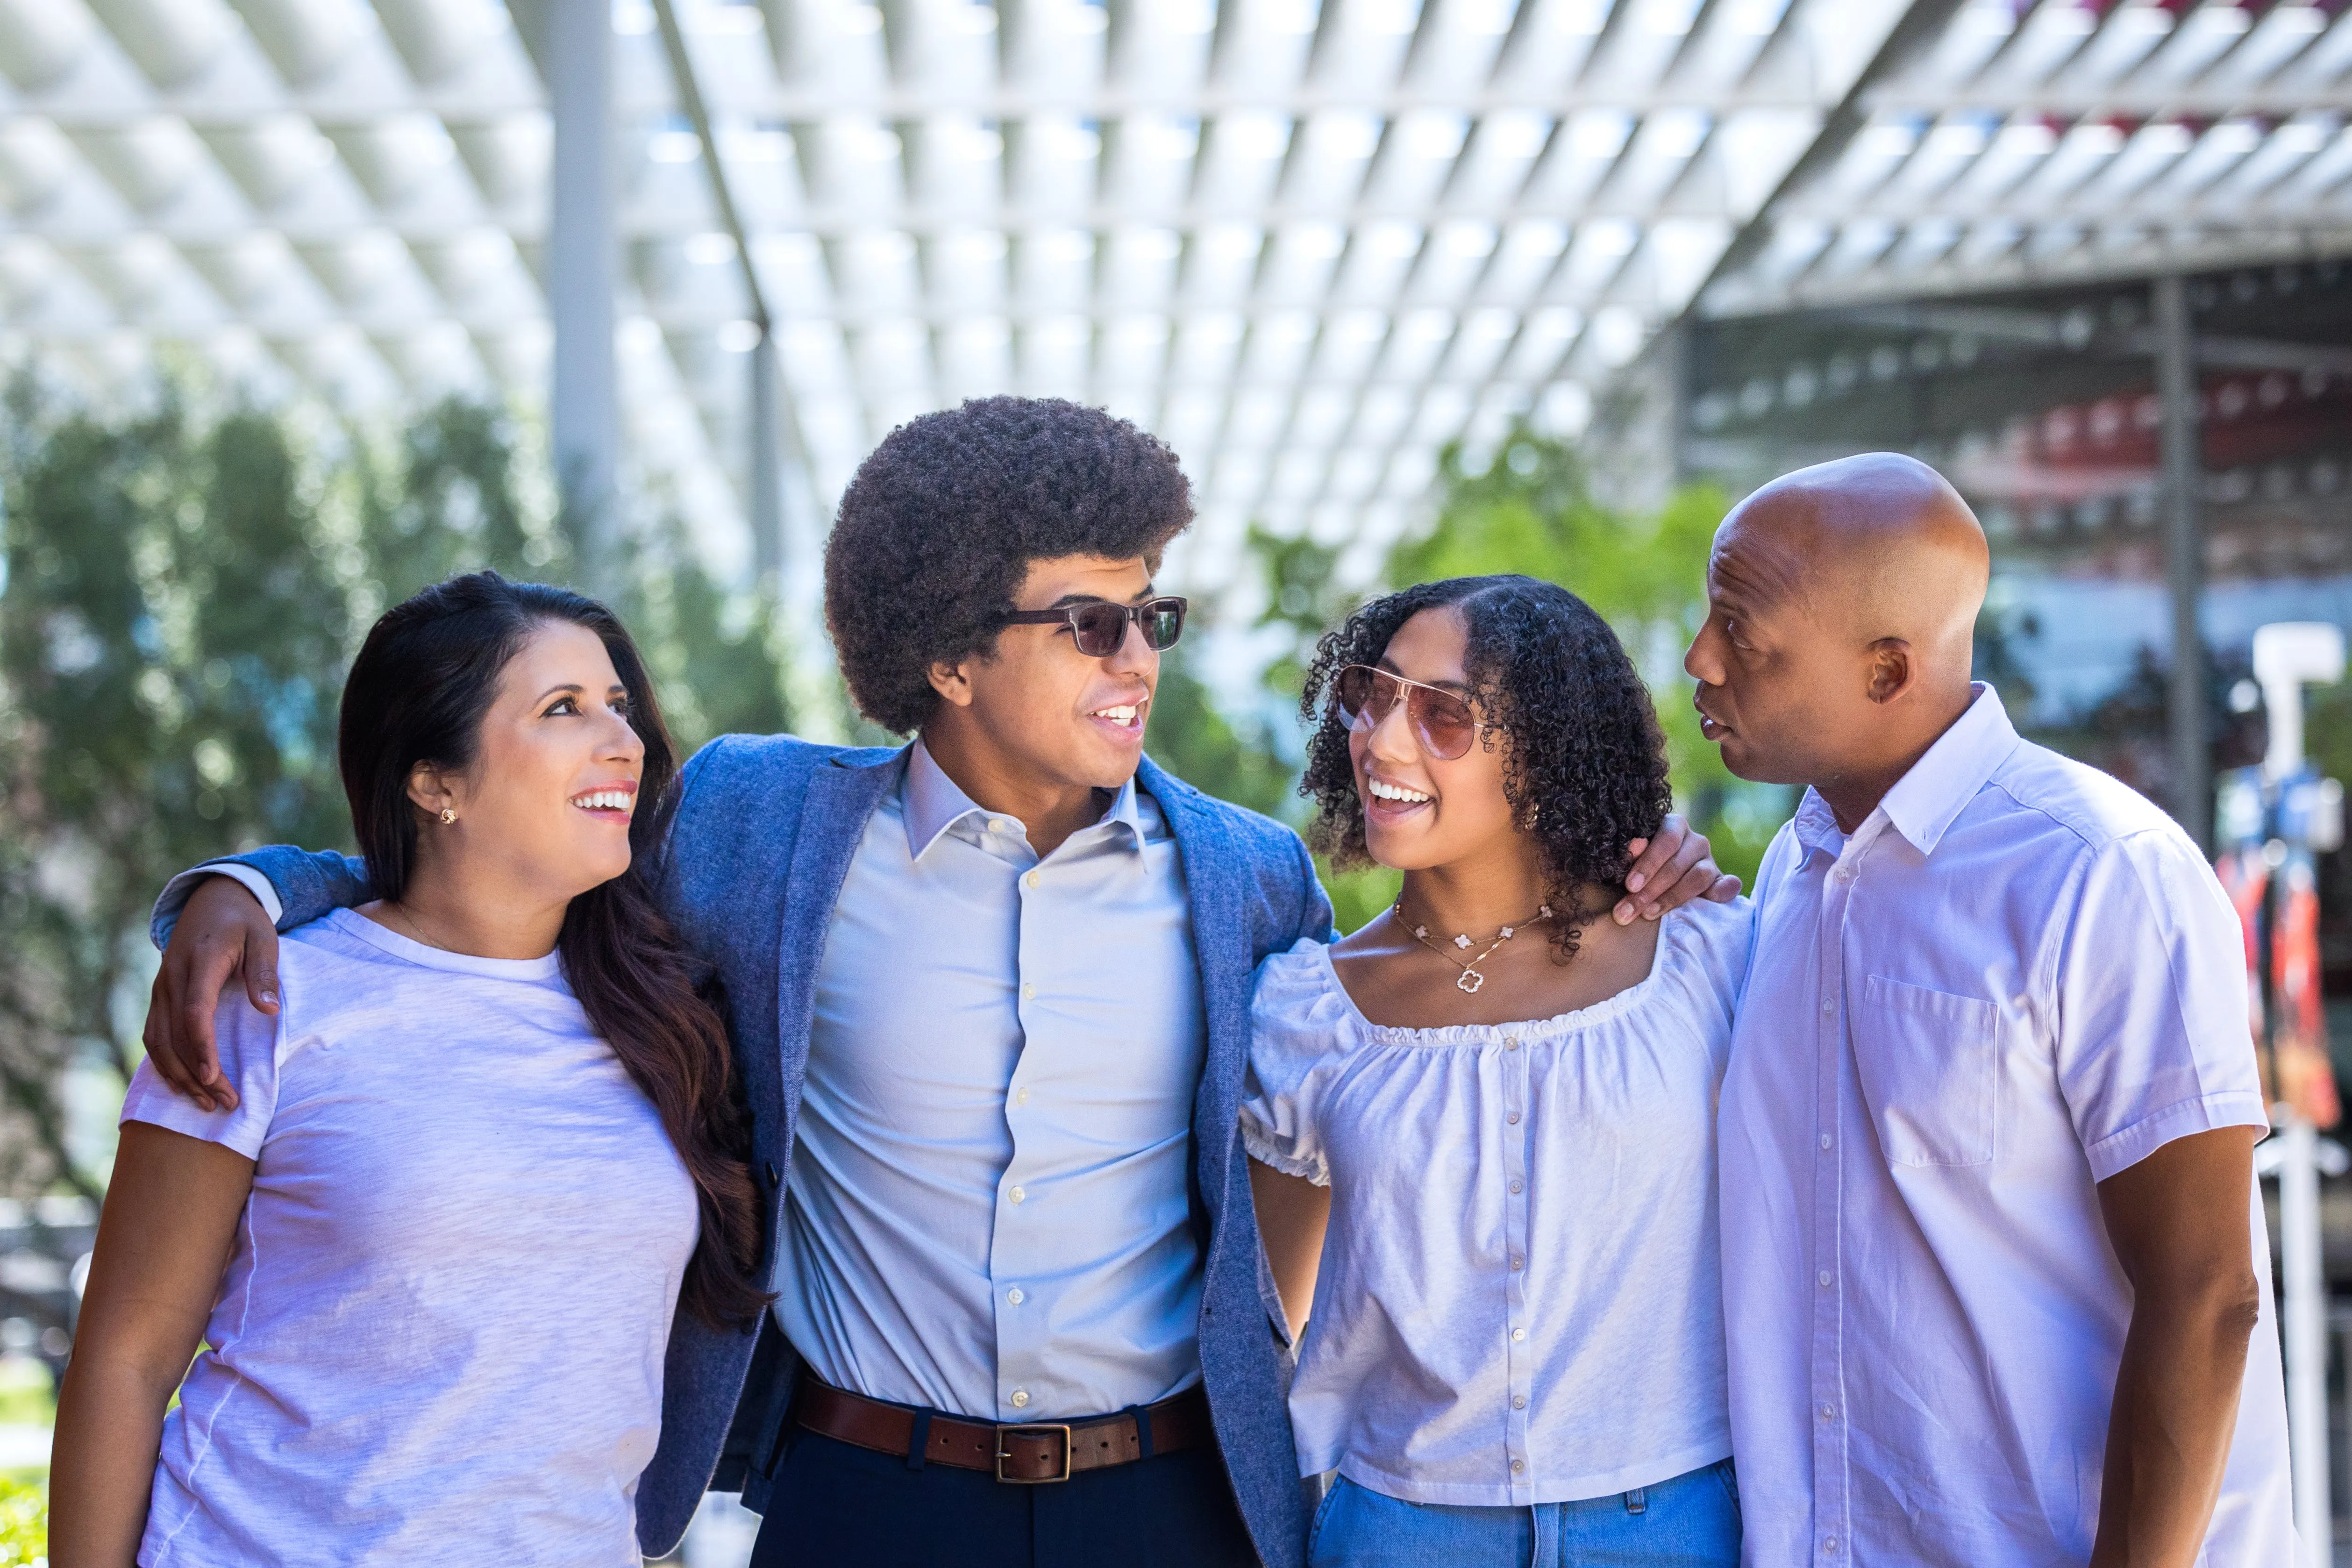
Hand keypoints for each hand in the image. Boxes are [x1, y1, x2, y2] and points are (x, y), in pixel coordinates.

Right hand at [140, 877, 277, 1112]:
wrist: (212, 900)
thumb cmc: (244, 922)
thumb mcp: (264, 938)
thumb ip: (264, 973)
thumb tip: (269, 1012)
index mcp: (199, 963)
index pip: (195, 1013)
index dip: (202, 1048)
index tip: (214, 1077)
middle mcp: (171, 979)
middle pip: (175, 1036)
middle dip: (197, 1075)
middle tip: (224, 1103)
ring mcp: (160, 989)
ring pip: (159, 1041)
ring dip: (179, 1076)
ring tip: (205, 1103)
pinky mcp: (159, 997)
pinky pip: (153, 1035)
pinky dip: (164, 1063)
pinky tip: (183, 1085)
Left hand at [1616, 815, 1740, 924]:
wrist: (1659, 881)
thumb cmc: (1638, 868)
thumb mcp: (1632, 859)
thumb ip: (1633, 855)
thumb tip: (1633, 846)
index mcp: (1673, 826)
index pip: (1667, 840)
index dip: (1648, 864)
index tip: (1629, 886)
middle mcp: (1695, 840)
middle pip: (1677, 864)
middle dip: (1650, 891)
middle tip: (1627, 911)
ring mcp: (1710, 860)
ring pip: (1698, 877)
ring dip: (1671, 898)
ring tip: (1648, 914)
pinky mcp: (1720, 880)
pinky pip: (1728, 885)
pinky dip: (1722, 892)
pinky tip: (1711, 900)